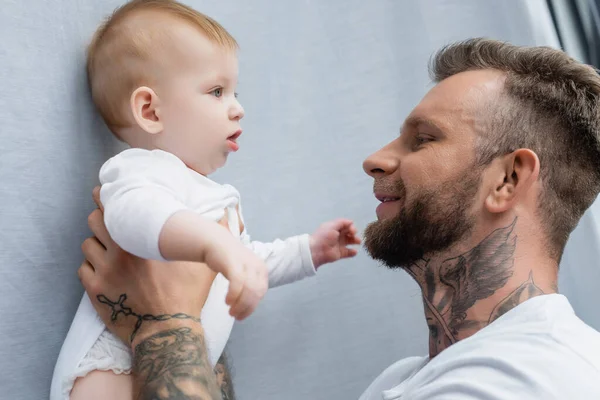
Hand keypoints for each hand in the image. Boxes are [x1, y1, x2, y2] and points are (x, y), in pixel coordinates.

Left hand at [78, 187, 217, 346]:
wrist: (168, 331)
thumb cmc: (187, 296)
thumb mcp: (204, 263)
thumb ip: (213, 236)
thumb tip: (226, 214)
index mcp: (145, 240)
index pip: (116, 208)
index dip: (109, 198)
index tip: (108, 193)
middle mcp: (121, 251)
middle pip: (95, 221)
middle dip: (100, 218)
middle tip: (106, 219)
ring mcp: (106, 271)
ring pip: (87, 244)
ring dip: (96, 243)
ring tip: (107, 248)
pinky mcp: (95, 291)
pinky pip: (83, 268)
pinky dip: (92, 266)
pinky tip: (104, 270)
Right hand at [204, 237, 268, 320]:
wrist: (215, 242)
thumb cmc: (228, 260)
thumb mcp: (244, 272)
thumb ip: (249, 286)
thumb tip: (249, 307)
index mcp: (261, 269)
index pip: (261, 292)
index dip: (252, 306)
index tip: (242, 316)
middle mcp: (257, 266)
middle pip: (256, 293)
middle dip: (246, 308)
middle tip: (235, 316)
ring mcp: (246, 264)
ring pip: (249, 290)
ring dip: (240, 305)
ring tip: (231, 312)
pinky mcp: (234, 264)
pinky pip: (238, 283)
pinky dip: (234, 295)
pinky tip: (227, 302)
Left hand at [309, 218, 361, 267]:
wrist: (317, 250)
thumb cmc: (324, 236)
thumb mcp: (332, 225)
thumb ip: (342, 222)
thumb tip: (351, 222)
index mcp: (335, 228)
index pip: (346, 225)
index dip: (351, 227)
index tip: (352, 230)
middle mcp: (338, 235)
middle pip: (349, 233)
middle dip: (354, 233)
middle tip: (354, 235)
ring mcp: (339, 244)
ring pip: (350, 241)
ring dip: (355, 241)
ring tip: (358, 242)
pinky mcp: (340, 253)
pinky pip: (349, 252)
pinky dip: (353, 252)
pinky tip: (354, 251)